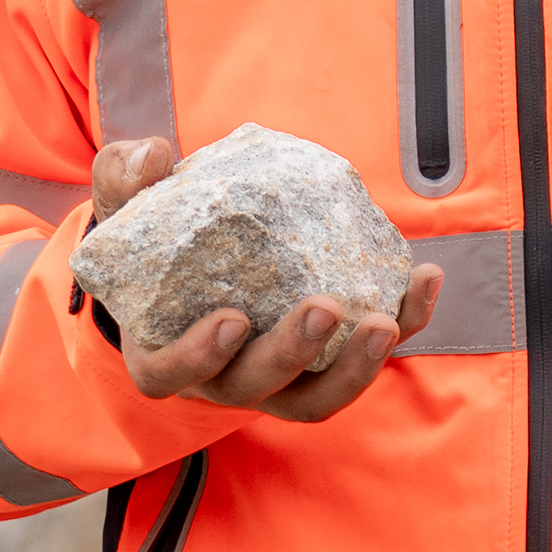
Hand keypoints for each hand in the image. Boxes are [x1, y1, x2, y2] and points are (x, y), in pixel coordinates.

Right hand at [78, 138, 442, 426]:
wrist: (193, 261)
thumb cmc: (154, 241)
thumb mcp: (127, 208)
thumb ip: (125, 180)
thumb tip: (153, 154)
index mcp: (163, 351)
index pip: (171, 372)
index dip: (200, 356)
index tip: (233, 320)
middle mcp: (221, 378)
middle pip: (257, 388)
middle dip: (294, 353)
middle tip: (327, 306)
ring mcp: (279, 379)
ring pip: (318, 397)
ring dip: (357, 368)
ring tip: (386, 320)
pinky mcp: (329, 360)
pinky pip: (367, 355)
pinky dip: (404, 322)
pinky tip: (425, 277)